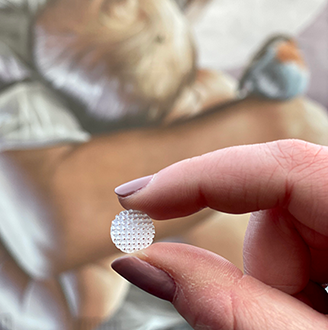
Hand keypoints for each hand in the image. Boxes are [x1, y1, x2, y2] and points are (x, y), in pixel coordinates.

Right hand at [112, 139, 327, 328]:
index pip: (282, 165)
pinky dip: (288, 280)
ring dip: (274, 280)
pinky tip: (313, 311)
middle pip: (281, 207)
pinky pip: (299, 242)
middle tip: (269, 320)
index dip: (198, 177)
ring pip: (285, 228)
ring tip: (304, 323)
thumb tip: (141, 260)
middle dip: (256, 263)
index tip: (137, 198)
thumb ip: (224, 307)